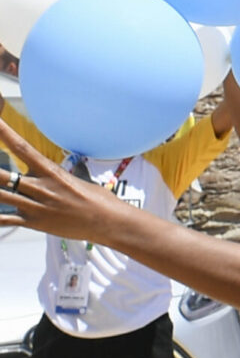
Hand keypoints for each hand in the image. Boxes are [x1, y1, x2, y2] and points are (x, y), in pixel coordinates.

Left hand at [0, 117, 129, 244]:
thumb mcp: (76, 180)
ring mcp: (37, 207)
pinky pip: (7, 220)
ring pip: (1, 196)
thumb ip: (54, 176)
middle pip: (2, 176)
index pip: (22, 148)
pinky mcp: (36, 223)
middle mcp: (41, 188)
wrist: (110, 223)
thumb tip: (44, 171)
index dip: (4, 134)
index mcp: (51, 173)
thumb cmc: (98, 200)